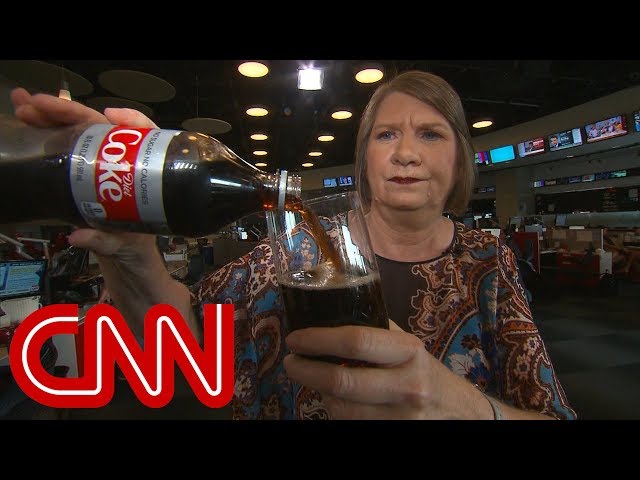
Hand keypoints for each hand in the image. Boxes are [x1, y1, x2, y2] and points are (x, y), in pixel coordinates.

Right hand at [10, 87, 158, 255]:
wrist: (126, 259)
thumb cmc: (135, 247)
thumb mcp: (126, 246)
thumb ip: (106, 241)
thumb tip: (78, 237)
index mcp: (144, 176)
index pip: (147, 138)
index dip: (133, 122)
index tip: (112, 117)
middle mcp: (123, 165)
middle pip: (101, 128)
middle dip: (69, 113)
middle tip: (38, 106)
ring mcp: (101, 168)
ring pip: (79, 133)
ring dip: (51, 117)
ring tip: (25, 106)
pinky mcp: (83, 174)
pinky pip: (66, 149)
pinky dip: (45, 131)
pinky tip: (26, 119)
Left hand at [283, 320, 484, 419]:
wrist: (461, 413)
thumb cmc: (427, 373)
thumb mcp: (408, 347)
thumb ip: (376, 332)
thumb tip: (330, 314)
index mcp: (409, 351)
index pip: (356, 341)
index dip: (318, 340)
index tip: (296, 339)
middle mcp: (407, 385)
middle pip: (342, 380)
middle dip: (305, 371)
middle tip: (290, 363)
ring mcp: (401, 417)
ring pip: (340, 409)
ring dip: (320, 394)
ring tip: (315, 381)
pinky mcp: (394, 434)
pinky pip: (350, 425)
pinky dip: (336, 412)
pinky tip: (336, 400)